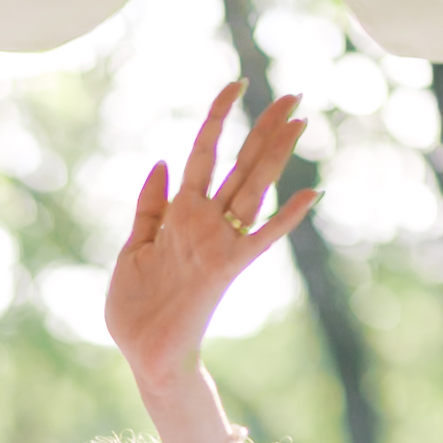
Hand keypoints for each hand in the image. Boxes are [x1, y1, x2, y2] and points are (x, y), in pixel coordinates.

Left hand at [105, 84, 315, 399]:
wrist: (143, 357)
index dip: (218, 119)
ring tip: (301, 121)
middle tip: (294, 95)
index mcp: (180, 216)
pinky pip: (260, 240)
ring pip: (252, 188)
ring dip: (277, 155)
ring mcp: (217, 245)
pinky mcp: (225, 270)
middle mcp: (204, 224)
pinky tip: (311, 194)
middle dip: (265, 129)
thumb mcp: (131, 251)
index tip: (236, 86)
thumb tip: (162, 162)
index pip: (204, 155)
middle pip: (241, 164)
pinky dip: (284, 219)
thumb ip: (149, 209)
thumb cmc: (136, 313)